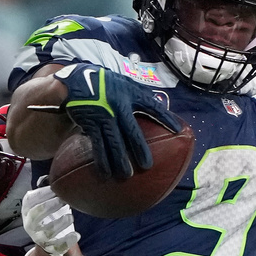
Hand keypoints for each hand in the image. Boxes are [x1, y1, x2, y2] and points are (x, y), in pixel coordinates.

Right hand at [23, 183, 79, 255]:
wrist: (48, 241)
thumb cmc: (49, 214)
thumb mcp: (44, 202)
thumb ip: (46, 191)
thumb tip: (47, 178)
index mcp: (27, 211)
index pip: (29, 201)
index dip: (41, 194)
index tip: (54, 189)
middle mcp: (30, 225)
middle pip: (36, 215)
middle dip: (49, 206)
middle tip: (62, 200)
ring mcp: (40, 237)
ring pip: (47, 231)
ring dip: (59, 223)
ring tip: (70, 216)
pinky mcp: (50, 248)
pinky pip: (58, 246)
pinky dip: (67, 240)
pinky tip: (76, 234)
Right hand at [55, 63, 182, 178]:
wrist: (77, 79)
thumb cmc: (107, 83)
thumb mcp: (125, 83)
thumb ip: (141, 95)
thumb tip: (161, 107)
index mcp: (131, 94)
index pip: (152, 106)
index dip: (165, 117)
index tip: (177, 129)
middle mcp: (118, 105)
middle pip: (132, 131)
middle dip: (140, 149)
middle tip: (147, 166)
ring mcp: (104, 116)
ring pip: (114, 142)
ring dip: (120, 160)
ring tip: (126, 175)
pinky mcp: (91, 123)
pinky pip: (97, 145)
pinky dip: (101, 160)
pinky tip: (105, 173)